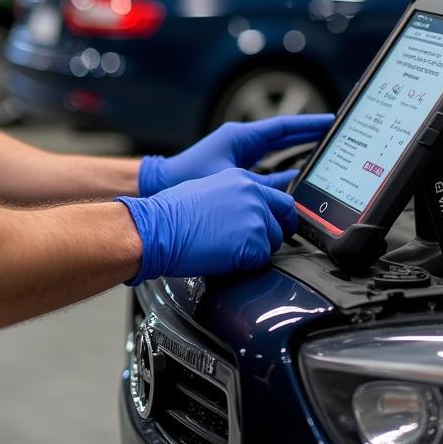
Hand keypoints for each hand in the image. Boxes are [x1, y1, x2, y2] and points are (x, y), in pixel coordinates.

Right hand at [117, 168, 297, 284]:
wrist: (157, 228)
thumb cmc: (172, 214)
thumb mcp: (209, 191)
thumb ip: (235, 198)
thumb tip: (246, 214)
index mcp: (241, 179)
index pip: (279, 197)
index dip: (280, 215)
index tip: (278, 225)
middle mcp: (252, 193)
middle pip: (285, 217)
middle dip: (276, 232)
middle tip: (259, 244)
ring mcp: (255, 217)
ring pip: (274, 241)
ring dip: (258, 250)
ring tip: (229, 249)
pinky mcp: (253, 242)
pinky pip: (261, 260)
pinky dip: (247, 264)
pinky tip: (225, 258)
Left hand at [138, 115, 334, 196]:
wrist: (161, 185)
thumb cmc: (189, 177)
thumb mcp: (231, 179)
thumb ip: (260, 185)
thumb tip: (287, 191)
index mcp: (241, 136)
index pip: (283, 127)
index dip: (308, 125)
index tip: (330, 122)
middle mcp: (242, 142)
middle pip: (284, 136)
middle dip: (308, 136)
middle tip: (332, 137)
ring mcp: (239, 155)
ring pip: (276, 153)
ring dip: (297, 155)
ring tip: (322, 158)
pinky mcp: (235, 170)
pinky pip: (267, 169)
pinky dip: (283, 173)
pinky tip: (297, 182)